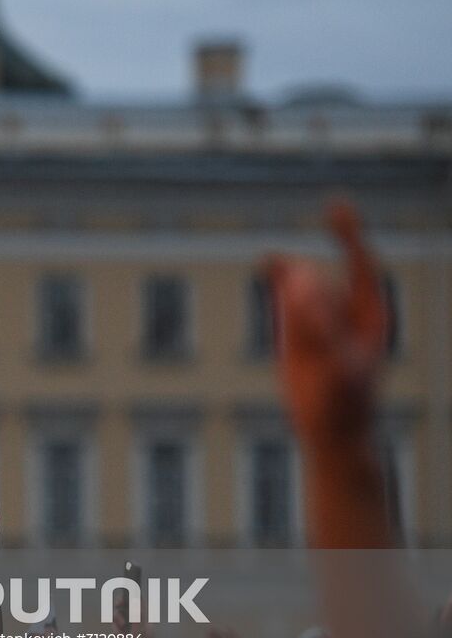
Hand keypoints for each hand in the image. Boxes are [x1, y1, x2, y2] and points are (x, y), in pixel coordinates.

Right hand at [265, 200, 384, 443]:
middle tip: (294, 304)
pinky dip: (277, 279)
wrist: (331, 431)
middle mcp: (345, 309)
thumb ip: (319, 325)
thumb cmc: (345, 403)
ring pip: (301, 283)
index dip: (349, 236)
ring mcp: (318, 318)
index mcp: (370, 314)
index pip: (361, 266)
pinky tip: (267, 265)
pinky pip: (285, 297)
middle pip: (323, 276)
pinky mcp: (295, 330)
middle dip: (305, 276)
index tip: (334, 206)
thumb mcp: (337, 365)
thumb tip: (301, 283)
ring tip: (274, 270)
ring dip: (288, 272)